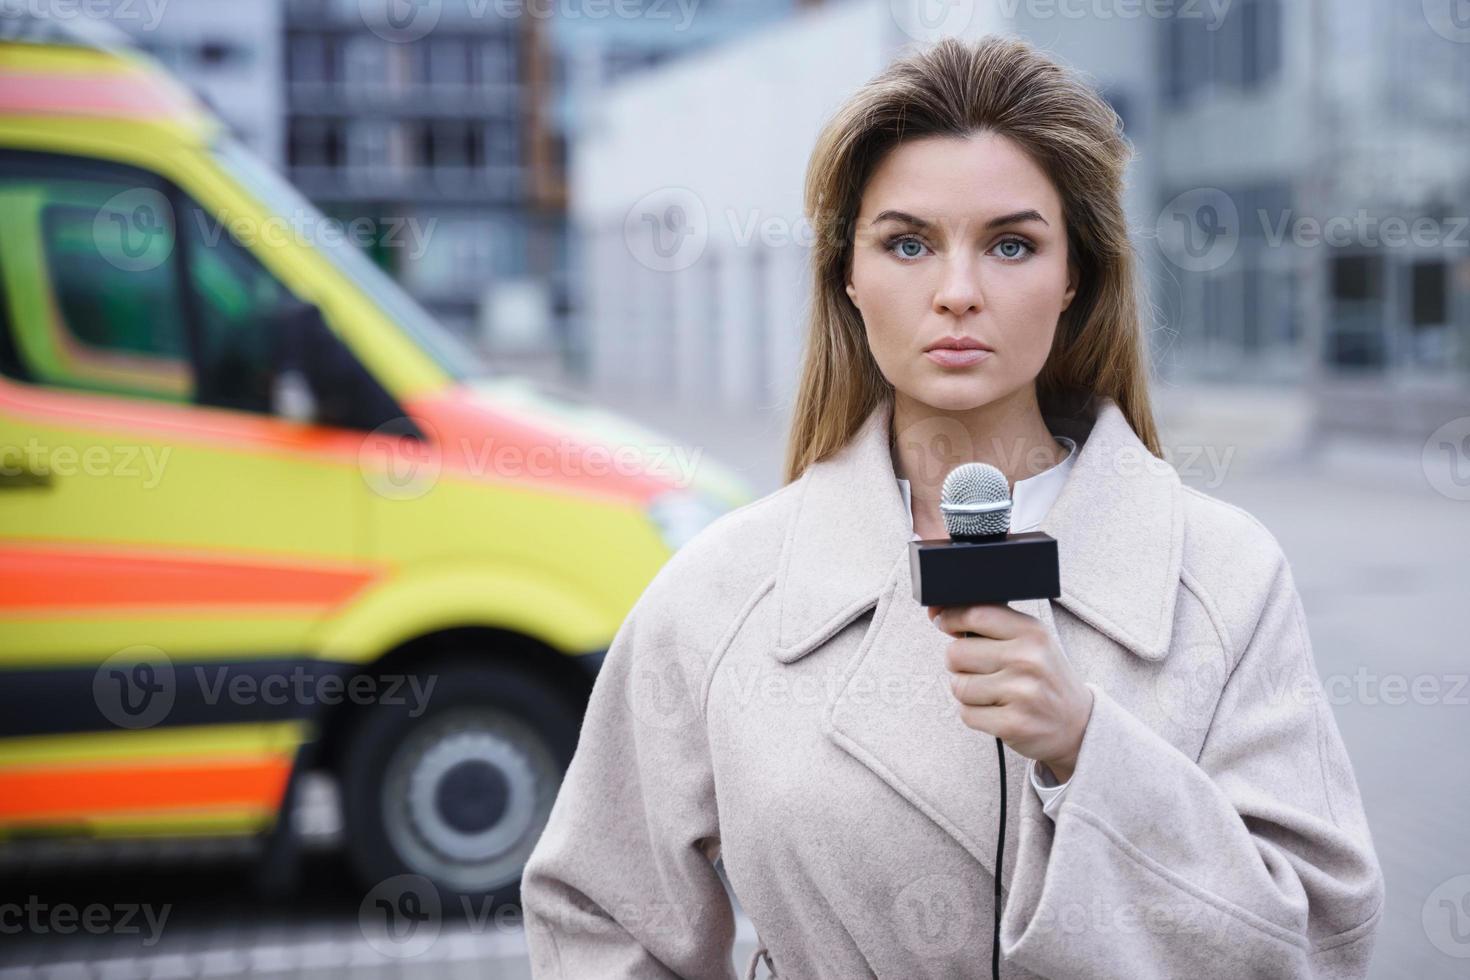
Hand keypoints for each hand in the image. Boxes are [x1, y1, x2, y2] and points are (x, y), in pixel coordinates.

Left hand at [927, 602, 1094, 781]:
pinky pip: (966, 714)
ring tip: (994, 693)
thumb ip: (990, 624)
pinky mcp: (1013, 723)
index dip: (950, 618)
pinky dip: (975, 715)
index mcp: (1032, 632)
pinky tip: (998, 711)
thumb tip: (937, 612)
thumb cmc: (1043, 677)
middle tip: (980, 669)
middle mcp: (1029, 659)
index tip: (944, 623)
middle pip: (956, 653)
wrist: (1078, 725)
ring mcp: (1022, 692)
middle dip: (959, 663)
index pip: (976, 613)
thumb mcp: (1030, 641)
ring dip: (968, 692)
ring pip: (958, 686)